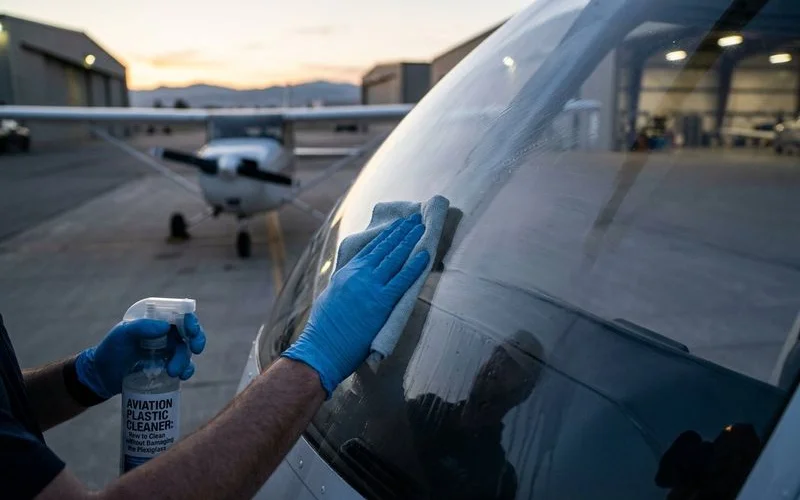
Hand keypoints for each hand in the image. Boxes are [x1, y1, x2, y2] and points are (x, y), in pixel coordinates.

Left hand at [75, 313, 205, 398]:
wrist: (102, 376)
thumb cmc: (111, 350)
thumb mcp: (122, 334)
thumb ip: (142, 327)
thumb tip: (166, 327)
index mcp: (156, 320)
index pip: (180, 314)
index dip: (190, 320)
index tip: (190, 331)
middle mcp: (166, 333)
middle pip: (190, 332)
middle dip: (197, 339)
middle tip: (196, 348)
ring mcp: (168, 350)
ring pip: (187, 351)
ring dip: (185, 360)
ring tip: (172, 372)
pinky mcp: (168, 366)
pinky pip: (184, 367)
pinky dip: (187, 370)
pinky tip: (181, 377)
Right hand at [282, 214, 429, 396]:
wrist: (323, 347)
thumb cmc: (324, 328)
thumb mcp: (331, 296)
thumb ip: (345, 283)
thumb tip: (353, 277)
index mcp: (346, 273)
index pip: (370, 249)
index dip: (385, 236)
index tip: (396, 225)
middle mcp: (359, 275)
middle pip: (384, 248)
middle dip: (400, 231)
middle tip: (413, 218)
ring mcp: (371, 287)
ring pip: (395, 257)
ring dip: (409, 240)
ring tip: (420, 226)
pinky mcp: (382, 302)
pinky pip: (403, 279)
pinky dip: (415, 265)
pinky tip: (425, 254)